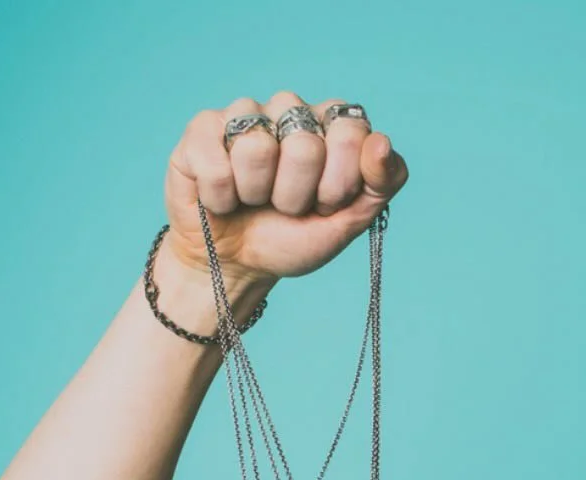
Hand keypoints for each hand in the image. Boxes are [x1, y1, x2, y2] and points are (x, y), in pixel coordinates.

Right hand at [163, 90, 408, 285]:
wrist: (236, 264)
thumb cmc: (291, 239)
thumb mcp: (347, 222)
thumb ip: (380, 184)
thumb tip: (382, 142)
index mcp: (330, 125)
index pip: (352, 133)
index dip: (338, 184)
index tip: (325, 205)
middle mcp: (290, 109)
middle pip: (305, 144)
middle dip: (296, 195)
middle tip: (285, 207)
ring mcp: (245, 114)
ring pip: (258, 147)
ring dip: (256, 193)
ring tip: (252, 201)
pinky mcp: (203, 128)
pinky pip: (216, 158)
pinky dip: (220, 195)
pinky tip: (222, 198)